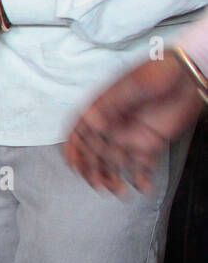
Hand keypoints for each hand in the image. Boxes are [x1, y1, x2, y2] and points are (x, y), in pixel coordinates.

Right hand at [65, 57, 203, 193]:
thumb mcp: (132, 86)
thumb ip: (111, 105)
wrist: (188, 74)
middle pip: (94, 152)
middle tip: (97, 183)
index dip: (73, 150)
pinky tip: (141, 187)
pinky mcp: (150, 144)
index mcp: (101, 109)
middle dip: (93, 170)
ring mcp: (130, 136)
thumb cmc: (158, 72)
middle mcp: (112, 125)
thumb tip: (93, 123)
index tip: (73, 165)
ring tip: (117, 190)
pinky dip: (140, 178)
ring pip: (114, 162)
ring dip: (112, 178)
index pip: (79, 132)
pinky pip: (141, 165)